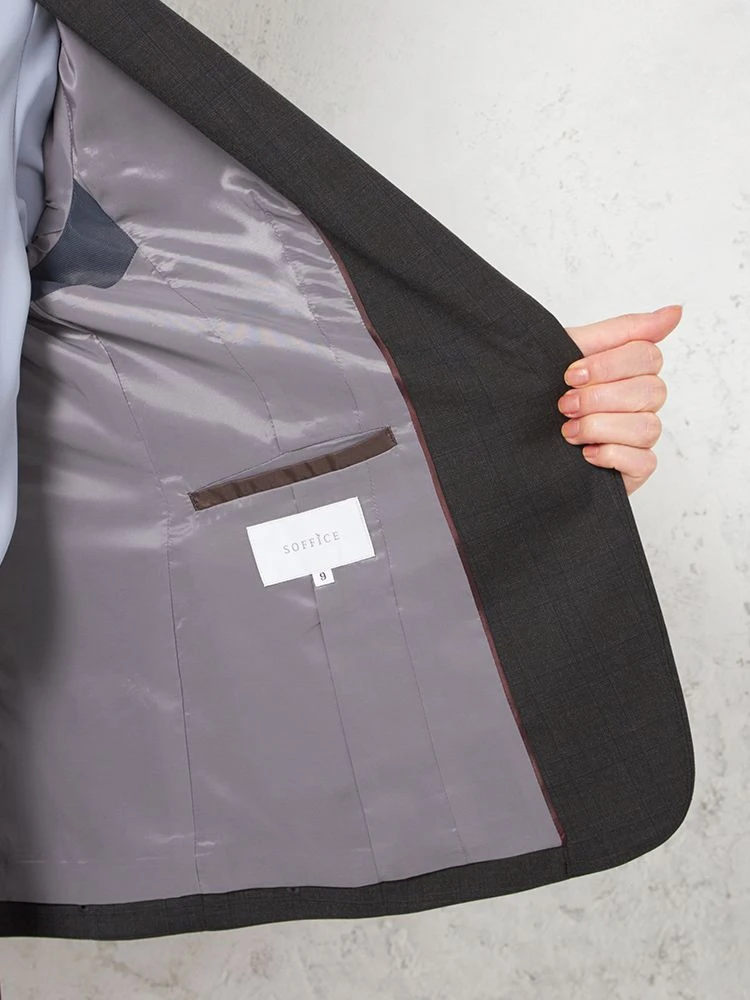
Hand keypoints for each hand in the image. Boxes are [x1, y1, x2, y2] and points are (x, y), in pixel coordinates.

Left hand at [558, 305, 682, 495]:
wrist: (516, 436)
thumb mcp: (571, 351)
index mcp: (630, 369)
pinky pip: (644, 461)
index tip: (571, 374)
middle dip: (600, 398)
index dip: (609, 365)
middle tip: (564, 404)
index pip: (647, 354)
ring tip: (568, 431)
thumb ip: (622, 330)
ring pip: (647, 427)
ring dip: (601, 427)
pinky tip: (585, 453)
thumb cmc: (545, 392)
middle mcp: (642, 401)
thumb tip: (676, 311)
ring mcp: (641, 435)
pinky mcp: (636, 468)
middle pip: (652, 390)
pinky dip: (611, 455)